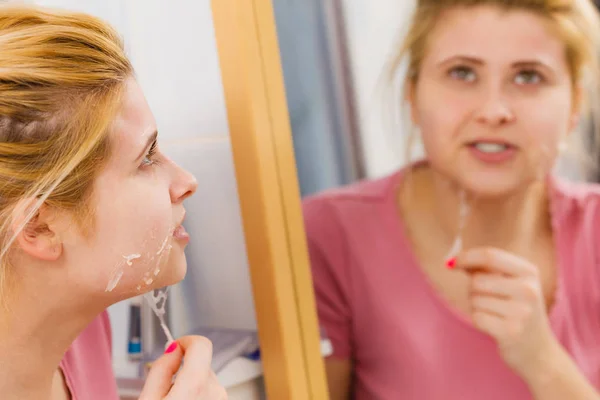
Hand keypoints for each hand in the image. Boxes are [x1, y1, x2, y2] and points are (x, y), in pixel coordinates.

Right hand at [139, 336, 227, 399]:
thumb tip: (172, 349)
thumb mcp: (148, 399)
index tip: (174, 347)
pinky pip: (209, 391)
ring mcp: (221, 398)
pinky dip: (197, 394)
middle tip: (165, 390)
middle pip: (200, 362)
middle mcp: (215, 390)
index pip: (201, 344)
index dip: (185, 341)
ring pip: (204, 377)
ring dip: (190, 384)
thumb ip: (161, 369)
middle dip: (183, 369)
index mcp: (196, 384)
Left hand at [451, 247, 560, 382]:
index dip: (466, 257)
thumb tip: (453, 260)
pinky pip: (477, 317)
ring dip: (477, 306)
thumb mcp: (510, 284)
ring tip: (496, 314)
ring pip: (475, 299)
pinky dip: (479, 321)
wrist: (538, 351)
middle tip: (488, 300)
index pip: (490, 256)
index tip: (451, 262)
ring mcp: (521, 311)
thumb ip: (485, 269)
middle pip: (477, 280)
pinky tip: (495, 326)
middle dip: (473, 289)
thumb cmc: (516, 311)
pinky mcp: (511, 331)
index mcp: (529, 272)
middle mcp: (528, 289)